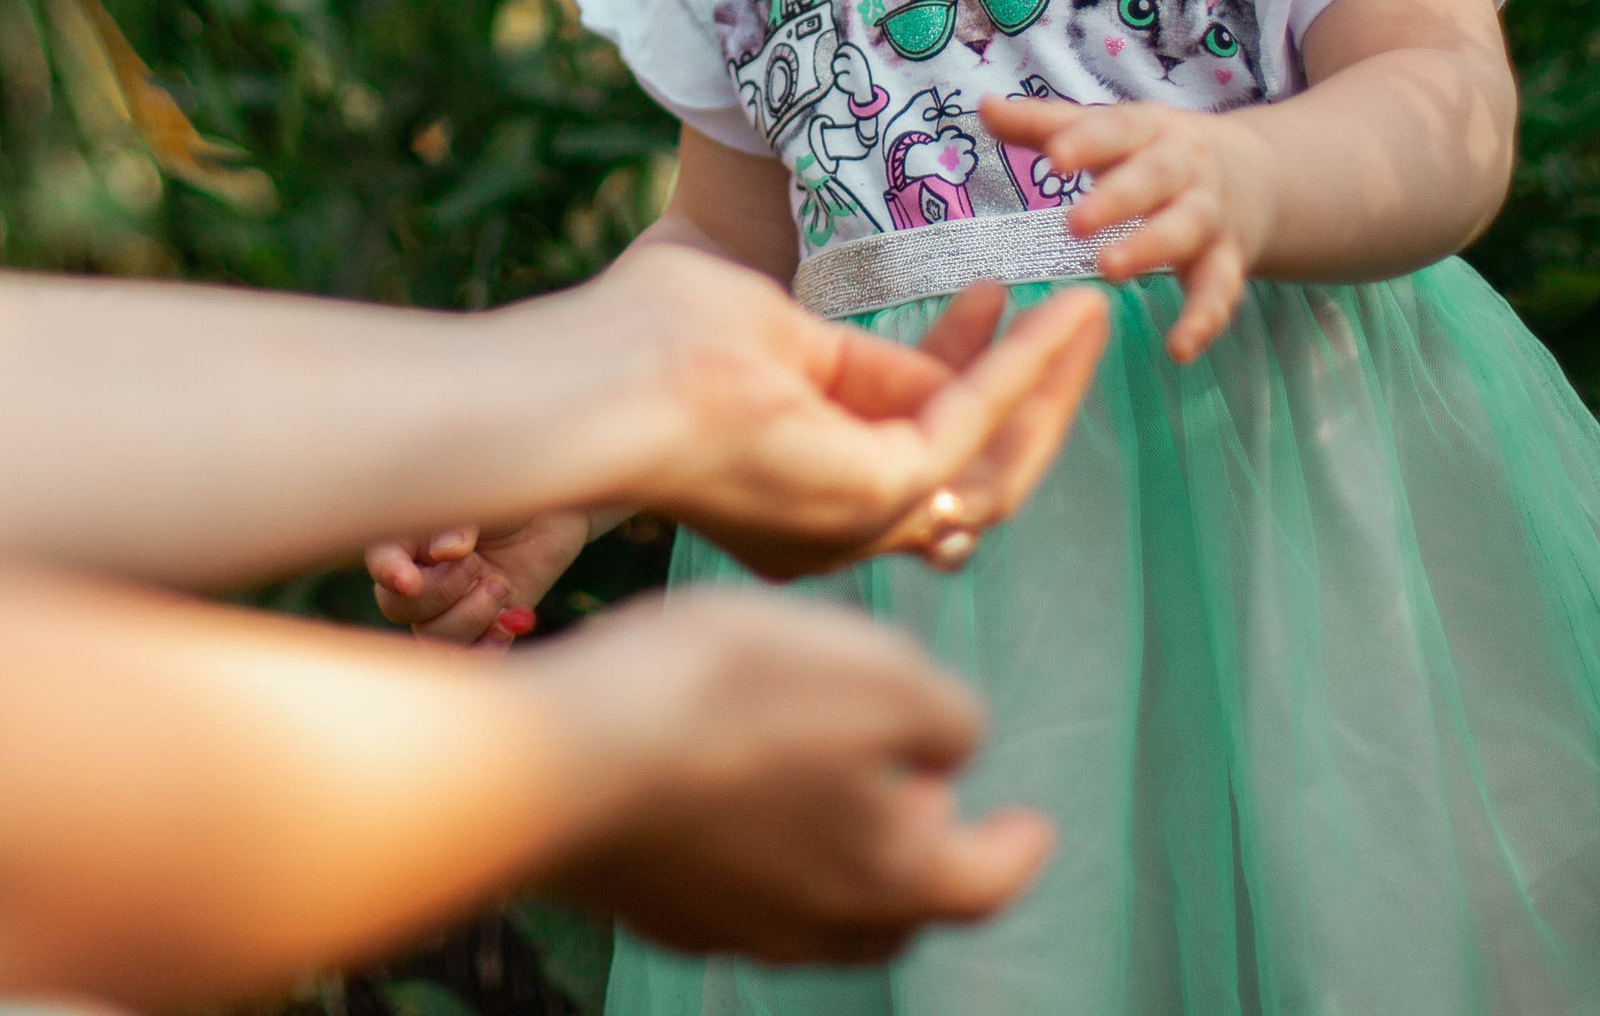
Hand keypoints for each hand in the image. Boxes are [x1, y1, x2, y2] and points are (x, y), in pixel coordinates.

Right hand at [364, 509, 593, 648]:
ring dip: (470, 618)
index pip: (381, 560)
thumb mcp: (484, 493)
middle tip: (477, 565)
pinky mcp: (482, 627)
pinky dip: (487, 649)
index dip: (390, 574)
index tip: (411, 580)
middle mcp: (422, 573)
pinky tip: (509, 623)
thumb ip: (460, 519)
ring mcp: (450, 604)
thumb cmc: (510, 489)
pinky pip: (468, 658)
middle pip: (398, 608)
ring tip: (501, 586)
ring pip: (432, 638)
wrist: (553, 510)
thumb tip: (444, 552)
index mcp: (410, 534)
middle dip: (440, 593)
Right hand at [530, 589, 1051, 961]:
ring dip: (840, 858)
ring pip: (816, 907)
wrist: (564, 760)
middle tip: (928, 804)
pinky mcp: (654, 904)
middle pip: (899, 910)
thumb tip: (958, 748)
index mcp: (891, 876)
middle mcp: (818, 924)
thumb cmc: (731, 700)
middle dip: (926, 862)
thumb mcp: (874, 674)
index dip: (1016, 848)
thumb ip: (944, 717)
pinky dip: (761, 852)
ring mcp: (728, 926)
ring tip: (830, 796)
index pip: (984, 881)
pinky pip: (735, 889)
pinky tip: (735, 801)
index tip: (1034, 826)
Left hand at [566, 245, 1105, 577]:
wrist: (596, 378)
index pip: (904, 429)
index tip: (993, 292)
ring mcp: (853, 518)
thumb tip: (895, 358)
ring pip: (989, 463)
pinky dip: (1023, 375)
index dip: (961, 361)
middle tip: (1076, 315)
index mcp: (792, 482)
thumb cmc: (639, 341)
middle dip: (1024, 385)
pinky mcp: (874, 495)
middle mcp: (830, 519)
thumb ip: (829, 356)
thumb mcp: (757, 330)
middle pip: (965, 462)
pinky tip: (1059, 321)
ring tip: (1090, 314)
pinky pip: (976, 434)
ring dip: (1045, 384)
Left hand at [983, 92, 1276, 363]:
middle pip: (1154, 178)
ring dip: (1150, 248)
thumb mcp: (1107, 129)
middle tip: (1073, 223)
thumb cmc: (1154, 152)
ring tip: (1108, 270)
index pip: (1117, 129)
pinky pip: (1220, 289)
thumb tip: (983, 106)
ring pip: (1186, 229)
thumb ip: (1042, 124)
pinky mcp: (1227, 259)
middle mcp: (1183, 168)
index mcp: (1148, 129)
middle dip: (1118, 199)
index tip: (1053, 157)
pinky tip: (1179, 347)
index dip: (1087, 142)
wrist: (1257, 175)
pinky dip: (1204, 318)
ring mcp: (1209, 214)